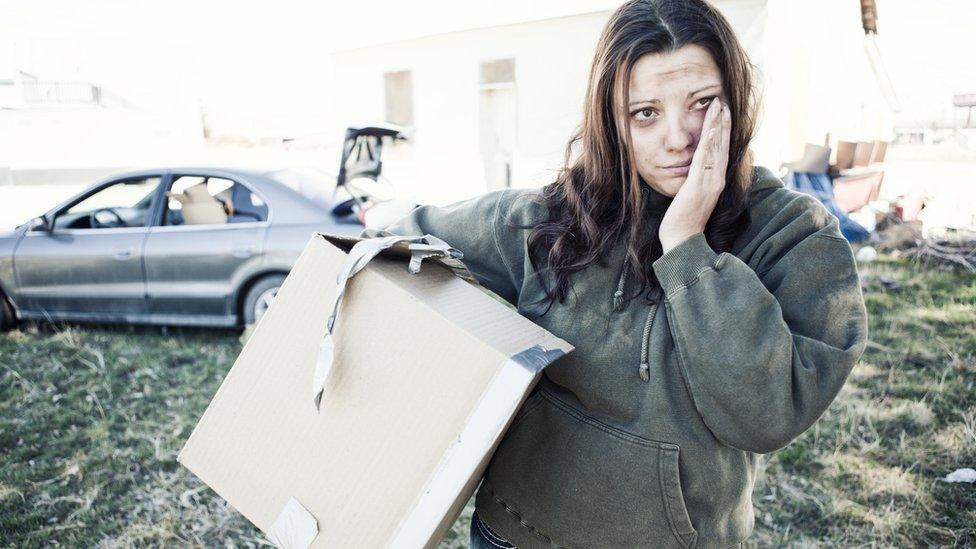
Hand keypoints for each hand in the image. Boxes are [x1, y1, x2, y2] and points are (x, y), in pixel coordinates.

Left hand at [659, 97, 731, 252]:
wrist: (682, 239)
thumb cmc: (684, 219)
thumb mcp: (693, 194)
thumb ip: (697, 180)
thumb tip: (694, 168)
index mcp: (715, 180)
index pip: (722, 149)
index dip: (723, 130)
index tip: (723, 112)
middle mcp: (717, 179)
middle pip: (722, 144)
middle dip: (722, 122)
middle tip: (723, 101)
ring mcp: (709, 182)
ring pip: (715, 148)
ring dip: (717, 126)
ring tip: (718, 107)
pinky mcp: (698, 186)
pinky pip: (704, 161)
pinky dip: (708, 144)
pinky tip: (710, 130)